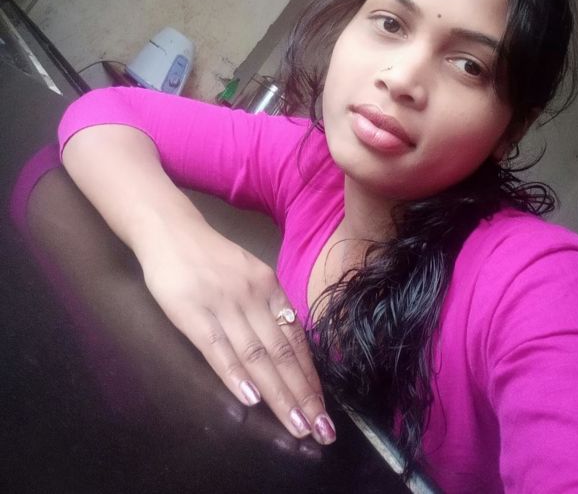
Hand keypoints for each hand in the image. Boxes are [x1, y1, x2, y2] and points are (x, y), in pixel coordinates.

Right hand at [136, 215, 335, 445]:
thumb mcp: (248, 275)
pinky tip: (251, 400)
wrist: (170, 229)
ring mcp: (224, 304)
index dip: (310, 377)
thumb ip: (266, 307)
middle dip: (304, 395)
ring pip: (258, 356)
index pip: (296, 340)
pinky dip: (236, 375)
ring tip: (296, 425)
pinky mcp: (193, 313)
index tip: (324, 409)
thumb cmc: (209, 257)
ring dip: (279, 394)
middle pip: (283, 353)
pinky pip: (218, 349)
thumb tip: (288, 346)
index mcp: (269, 288)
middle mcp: (253, 297)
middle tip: (322, 431)